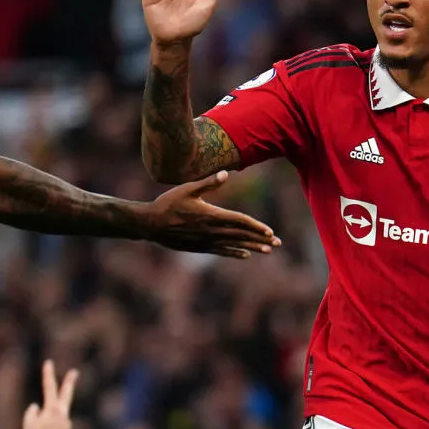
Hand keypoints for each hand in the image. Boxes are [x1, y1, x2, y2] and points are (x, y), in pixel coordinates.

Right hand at [23, 359, 78, 428]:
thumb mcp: (28, 425)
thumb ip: (31, 413)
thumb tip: (36, 407)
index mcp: (53, 409)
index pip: (49, 387)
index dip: (48, 374)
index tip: (48, 362)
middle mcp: (63, 414)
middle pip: (66, 394)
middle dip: (70, 382)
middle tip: (75, 371)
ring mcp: (66, 423)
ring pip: (50, 418)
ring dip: (42, 426)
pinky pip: (51, 428)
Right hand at [140, 172, 277, 256]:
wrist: (150, 224)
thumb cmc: (168, 203)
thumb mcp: (187, 189)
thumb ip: (208, 182)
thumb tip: (226, 174)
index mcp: (211, 215)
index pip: (239, 221)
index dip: (256, 226)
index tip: (270, 231)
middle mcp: (212, 231)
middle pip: (241, 235)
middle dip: (261, 239)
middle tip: (277, 243)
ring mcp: (206, 241)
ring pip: (234, 245)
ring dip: (252, 247)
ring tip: (268, 251)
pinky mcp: (200, 247)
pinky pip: (222, 251)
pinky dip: (234, 252)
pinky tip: (245, 255)